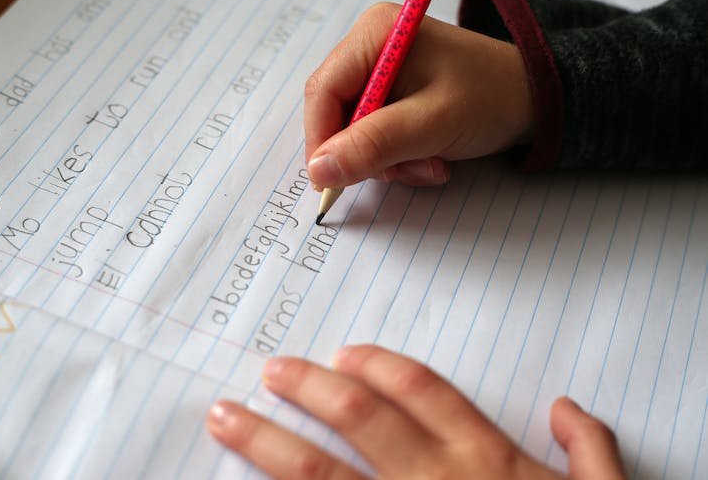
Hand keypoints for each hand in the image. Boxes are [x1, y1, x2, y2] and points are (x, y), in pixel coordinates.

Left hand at [208, 345, 624, 478]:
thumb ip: (592, 450)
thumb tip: (567, 408)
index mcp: (487, 463)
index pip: (423, 392)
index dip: (379, 366)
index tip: (344, 353)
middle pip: (361, 420)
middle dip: (309, 389)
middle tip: (274, 371)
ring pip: (323, 476)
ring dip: (270, 444)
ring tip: (229, 420)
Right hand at [304, 3, 532, 189]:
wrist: (533, 100)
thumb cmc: (490, 99)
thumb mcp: (431, 125)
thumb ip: (373, 146)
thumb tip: (319, 170)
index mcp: (374, 35)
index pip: (323, 92)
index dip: (322, 141)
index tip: (332, 182)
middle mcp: (370, 47)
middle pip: (336, 113)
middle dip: (365, 152)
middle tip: (401, 171)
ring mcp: (380, 71)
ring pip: (354, 131)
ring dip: (387, 160)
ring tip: (428, 165)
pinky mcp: (392, 93)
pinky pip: (374, 134)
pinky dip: (397, 156)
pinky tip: (429, 158)